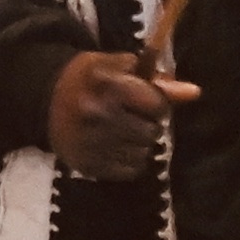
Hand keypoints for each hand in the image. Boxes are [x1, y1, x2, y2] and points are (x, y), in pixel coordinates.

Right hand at [46, 48, 194, 180]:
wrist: (44, 100)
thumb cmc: (89, 79)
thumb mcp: (118, 68)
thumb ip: (157, 81)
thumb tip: (195, 92)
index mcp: (107, 83)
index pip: (157, 105)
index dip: (157, 104)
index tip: (146, 102)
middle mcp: (97, 113)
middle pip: (152, 132)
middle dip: (148, 125)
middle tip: (133, 118)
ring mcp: (91, 141)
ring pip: (143, 153)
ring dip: (140, 144)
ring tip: (124, 133)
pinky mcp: (87, 164)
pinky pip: (130, 170)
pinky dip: (129, 161)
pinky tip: (116, 148)